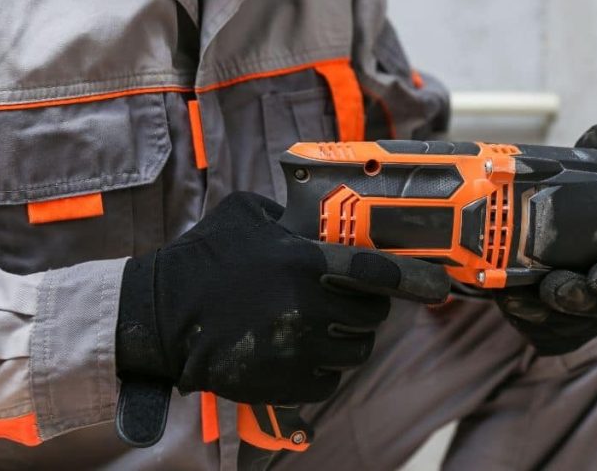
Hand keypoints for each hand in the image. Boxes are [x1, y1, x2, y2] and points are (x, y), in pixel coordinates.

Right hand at [116, 191, 449, 403]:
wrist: (156, 316)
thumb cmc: (202, 259)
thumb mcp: (246, 215)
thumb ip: (290, 213)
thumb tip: (319, 216)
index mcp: (304, 261)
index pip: (378, 273)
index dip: (416, 280)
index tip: (439, 286)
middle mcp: (307, 306)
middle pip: (371, 317)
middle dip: (366, 310)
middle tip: (346, 303)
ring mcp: (297, 348)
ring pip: (354, 352)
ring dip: (346, 340)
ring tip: (319, 328)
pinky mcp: (283, 383)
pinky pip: (328, 382)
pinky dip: (321, 371)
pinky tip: (299, 354)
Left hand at [495, 125, 596, 354]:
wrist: (550, 265)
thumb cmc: (580, 232)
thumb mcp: (590, 194)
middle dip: (580, 294)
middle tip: (561, 281)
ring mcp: (574, 316)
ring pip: (564, 316)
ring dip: (546, 302)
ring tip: (530, 286)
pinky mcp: (546, 327)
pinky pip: (535, 325)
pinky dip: (520, 309)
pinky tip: (507, 295)